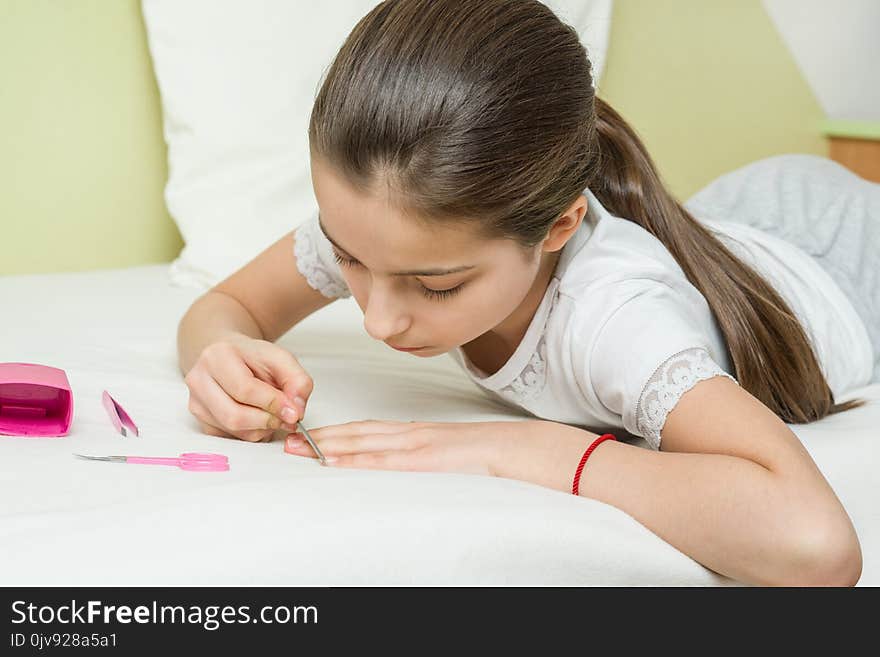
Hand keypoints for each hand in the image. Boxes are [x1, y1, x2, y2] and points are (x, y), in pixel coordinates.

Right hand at [183, 333, 313, 441]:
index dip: (273, 404)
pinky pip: (230, 437)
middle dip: (267, 421)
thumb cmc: (253, 358)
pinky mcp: (200, 420)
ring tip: (274, 415)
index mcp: (217, 357)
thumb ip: (297, 381)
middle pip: (234, 415)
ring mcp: (196, 402)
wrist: (230, 357)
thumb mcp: (282, 359)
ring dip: (261, 428)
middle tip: (287, 419)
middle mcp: (199, 379)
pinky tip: (258, 417)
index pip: (244, 389)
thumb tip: (296, 411)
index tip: (293, 411)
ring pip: (233, 430)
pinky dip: (251, 432)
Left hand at [284, 419, 532, 475]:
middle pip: (357, 434)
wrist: (519, 449)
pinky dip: (356, 461)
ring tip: (299, 450)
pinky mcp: (425, 459)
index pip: (368, 432)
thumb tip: (410, 468)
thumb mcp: (452, 456)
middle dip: (321, 438)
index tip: (310, 438)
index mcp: (416, 434)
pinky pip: (384, 461)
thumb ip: (428, 459)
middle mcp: (410, 434)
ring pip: (363, 443)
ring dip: (328, 447)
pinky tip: (335, 463)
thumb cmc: (489, 456)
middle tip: (287, 442)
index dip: (336, 434)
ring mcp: (417, 445)